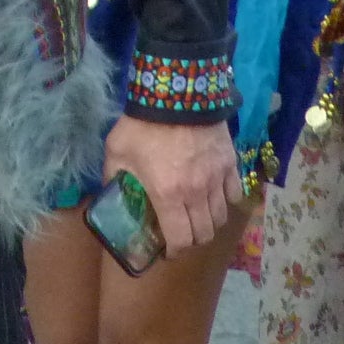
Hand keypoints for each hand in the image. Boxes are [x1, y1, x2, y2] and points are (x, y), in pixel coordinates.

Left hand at [102, 115, 236, 251]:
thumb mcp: (117, 152)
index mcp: (167, 195)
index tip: (168, 250)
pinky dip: (226, 200)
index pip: (180, 240)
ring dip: (209, 222)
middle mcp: (196, 193)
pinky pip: (235, 194)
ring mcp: (216, 179)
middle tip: (182, 233)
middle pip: (204, 234)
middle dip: (192, 240)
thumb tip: (108, 193)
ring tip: (198, 216)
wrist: (177, 92)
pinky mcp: (230, 163)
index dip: (174, 252)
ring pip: (221, 217)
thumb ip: (113, 177)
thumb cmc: (144, 125)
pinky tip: (215, 195)